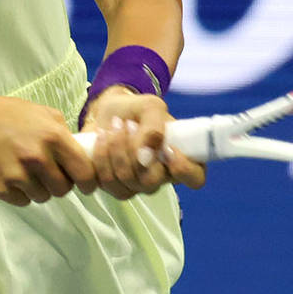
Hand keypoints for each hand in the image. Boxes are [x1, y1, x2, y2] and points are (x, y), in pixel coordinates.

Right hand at [0, 93, 99, 205]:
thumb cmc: (8, 115)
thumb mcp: (43, 113)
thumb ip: (64, 133)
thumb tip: (81, 154)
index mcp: (53, 137)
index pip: (84, 172)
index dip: (88, 182)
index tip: (86, 186)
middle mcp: (37, 157)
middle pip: (63, 189)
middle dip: (58, 183)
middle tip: (48, 173)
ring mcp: (17, 174)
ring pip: (42, 197)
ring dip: (38, 188)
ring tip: (26, 171)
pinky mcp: (0, 187)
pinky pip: (22, 201)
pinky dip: (20, 193)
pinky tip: (12, 176)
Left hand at [81, 89, 206, 198]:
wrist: (109, 111)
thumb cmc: (137, 110)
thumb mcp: (151, 107)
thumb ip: (154, 128)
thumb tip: (145, 157)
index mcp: (180, 159)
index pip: (195, 178)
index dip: (183, 170)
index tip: (167, 148)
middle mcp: (160, 177)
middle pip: (150, 183)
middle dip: (132, 151)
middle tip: (128, 124)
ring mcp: (136, 186)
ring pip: (124, 184)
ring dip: (113, 151)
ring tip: (112, 127)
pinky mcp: (112, 186)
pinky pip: (101, 184)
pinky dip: (97, 158)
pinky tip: (99, 138)